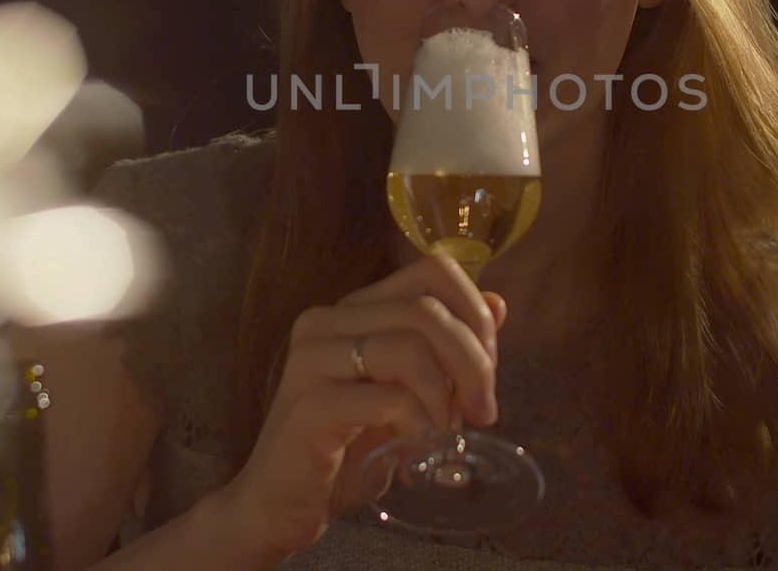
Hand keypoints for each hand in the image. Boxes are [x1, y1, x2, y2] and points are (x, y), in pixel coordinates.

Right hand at [222, 253, 506, 558]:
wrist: (279, 507)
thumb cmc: (346, 451)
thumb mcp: (408, 394)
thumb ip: (446, 350)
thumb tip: (498, 304)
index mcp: (353, 310)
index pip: (431, 271)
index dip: (474, 314)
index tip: (489, 368)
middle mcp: (326, 321)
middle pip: (427, 309)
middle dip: (473, 362)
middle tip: (483, 412)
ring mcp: (312, 359)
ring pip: (411, 348)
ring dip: (446, 399)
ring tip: (445, 436)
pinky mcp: (309, 404)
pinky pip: (390, 398)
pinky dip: (420, 427)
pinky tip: (416, 453)